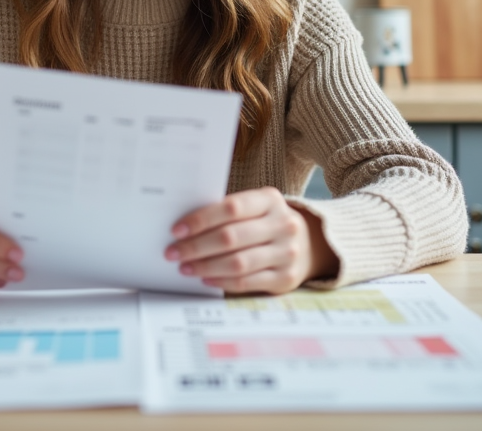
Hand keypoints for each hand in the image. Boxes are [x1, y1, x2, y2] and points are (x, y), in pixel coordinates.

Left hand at [164, 187, 338, 293]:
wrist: (309, 244)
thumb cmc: (266, 222)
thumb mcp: (255, 208)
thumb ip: (227, 213)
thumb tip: (184, 228)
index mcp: (270, 200)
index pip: (231, 208)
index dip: (201, 219)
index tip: (176, 230)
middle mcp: (283, 224)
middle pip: (231, 237)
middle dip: (196, 246)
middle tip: (173, 252)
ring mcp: (287, 253)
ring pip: (237, 263)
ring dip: (205, 266)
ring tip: (186, 267)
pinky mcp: (286, 278)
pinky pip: (247, 282)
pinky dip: (222, 282)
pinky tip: (206, 278)